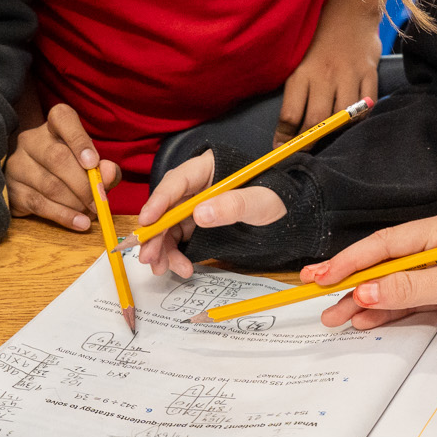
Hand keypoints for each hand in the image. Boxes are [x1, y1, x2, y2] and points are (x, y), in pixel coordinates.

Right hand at [6, 102, 118, 230]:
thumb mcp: (92, 165)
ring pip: (49, 185)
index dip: (79, 140)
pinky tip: (79, 222)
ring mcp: (17, 164)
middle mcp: (30, 140)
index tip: (93, 163)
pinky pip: (39, 204)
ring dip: (75, 203)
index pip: (62, 119)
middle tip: (98, 202)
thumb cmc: (71, 170)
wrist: (38, 185)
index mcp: (53, 125)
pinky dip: (63, 216)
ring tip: (91, 214)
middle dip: (83, 184)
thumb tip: (108, 174)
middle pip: (57, 158)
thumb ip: (104, 169)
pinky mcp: (11, 189)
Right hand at [132, 147, 285, 279]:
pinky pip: (178, 238)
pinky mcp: (196, 224)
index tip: (146, 221)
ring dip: (162, 248)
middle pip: (166, 206)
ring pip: (168, 226)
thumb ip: (234, 205)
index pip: (177, 181)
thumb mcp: (261, 202)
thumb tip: (198, 214)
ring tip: (162, 269)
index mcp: (208, 167)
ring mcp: (195, 205)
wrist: (289, 216)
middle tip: (148, 256)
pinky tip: (181, 268)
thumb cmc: (277, 199)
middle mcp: (196, 185)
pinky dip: (175, 254)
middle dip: (155, 233)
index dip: (159, 201)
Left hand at [277, 0, 380, 146]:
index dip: (285, 137)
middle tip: (304, 153)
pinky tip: (352, 124)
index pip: (290, 114)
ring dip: (335, 134)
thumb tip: (286, 127)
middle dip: (308, 143)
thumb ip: (295, 89)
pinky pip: (367, 106)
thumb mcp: (299, 59)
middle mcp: (325, 75)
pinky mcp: (370, 74)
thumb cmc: (318, 38)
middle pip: (316, 121)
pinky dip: (359, 120)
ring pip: (343, 117)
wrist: (350, 10)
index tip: (280, 148)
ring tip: (328, 140)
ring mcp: (350, 75)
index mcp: (302, 72)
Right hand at [307, 213, 436, 355]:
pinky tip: (364, 321)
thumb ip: (412, 288)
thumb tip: (366, 291)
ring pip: (394, 290)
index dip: (351, 261)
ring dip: (365, 303)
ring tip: (334, 319)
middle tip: (316, 296)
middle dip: (350, 282)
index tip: (323, 276)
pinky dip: (386, 315)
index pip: (386, 244)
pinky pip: (410, 307)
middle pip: (385, 267)